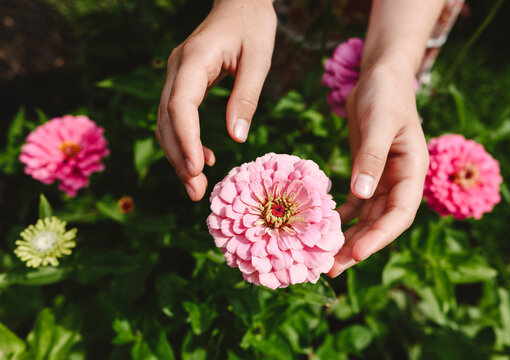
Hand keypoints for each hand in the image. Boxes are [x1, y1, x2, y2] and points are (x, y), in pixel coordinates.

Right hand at [156, 0, 276, 199]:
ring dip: (178, 156)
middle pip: (167, 119)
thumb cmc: (254, 26)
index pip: (180, 105)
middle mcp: (177, 69)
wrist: (241, 2)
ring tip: (195, 187)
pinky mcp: (183, 83)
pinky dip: (185, 142)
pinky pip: (176, 117)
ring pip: (166, 122)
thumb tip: (236, 140)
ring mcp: (177, 76)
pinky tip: (202, 160)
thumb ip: (246, 98)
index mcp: (195, 59)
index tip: (196, 169)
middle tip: (196, 193)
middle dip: (179, 158)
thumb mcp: (259, 59)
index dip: (185, 139)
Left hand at [327, 63, 428, 276]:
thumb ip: (372, 157)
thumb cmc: (385, 95)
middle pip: (380, 222)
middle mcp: (399, 181)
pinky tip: (321, 228)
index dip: (380, 236)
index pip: (401, 213)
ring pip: (366, 217)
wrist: (379, 78)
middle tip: (330, 268)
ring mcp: (382, 179)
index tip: (357, 255)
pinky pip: (354, 203)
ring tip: (323, 258)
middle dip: (358, 246)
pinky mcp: (364, 173)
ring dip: (347, 237)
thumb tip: (362, 194)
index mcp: (413, 171)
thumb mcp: (379, 123)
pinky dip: (340, 217)